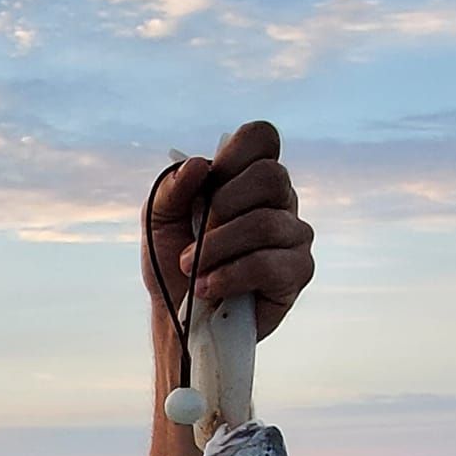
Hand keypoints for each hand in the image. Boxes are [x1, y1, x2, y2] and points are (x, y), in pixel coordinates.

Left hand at [140, 119, 314, 341]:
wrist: (179, 318)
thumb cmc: (173, 263)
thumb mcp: (157, 221)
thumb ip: (171, 188)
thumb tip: (199, 165)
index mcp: (249, 176)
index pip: (261, 137)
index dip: (234, 155)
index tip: (207, 185)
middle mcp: (279, 199)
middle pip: (270, 176)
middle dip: (221, 207)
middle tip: (195, 236)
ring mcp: (293, 234)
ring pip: (266, 223)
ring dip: (216, 249)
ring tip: (192, 270)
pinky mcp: (298, 271)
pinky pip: (269, 263)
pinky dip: (230, 275)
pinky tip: (207, 287)